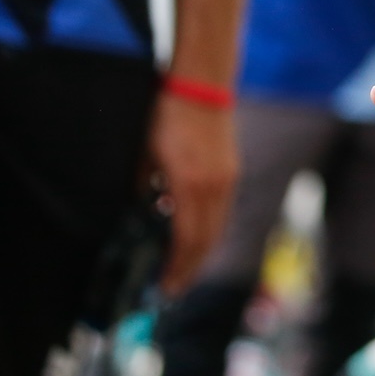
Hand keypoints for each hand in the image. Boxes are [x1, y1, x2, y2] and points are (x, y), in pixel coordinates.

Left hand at [148, 91, 238, 293]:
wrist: (201, 85)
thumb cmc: (166, 115)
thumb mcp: (145, 156)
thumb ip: (145, 189)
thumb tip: (142, 216)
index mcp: (190, 183)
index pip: (186, 239)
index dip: (176, 267)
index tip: (163, 286)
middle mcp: (215, 186)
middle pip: (206, 240)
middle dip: (190, 269)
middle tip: (173, 290)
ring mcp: (228, 178)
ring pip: (218, 228)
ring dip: (202, 253)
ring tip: (185, 270)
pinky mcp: (232, 171)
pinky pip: (223, 212)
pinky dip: (210, 232)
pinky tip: (198, 239)